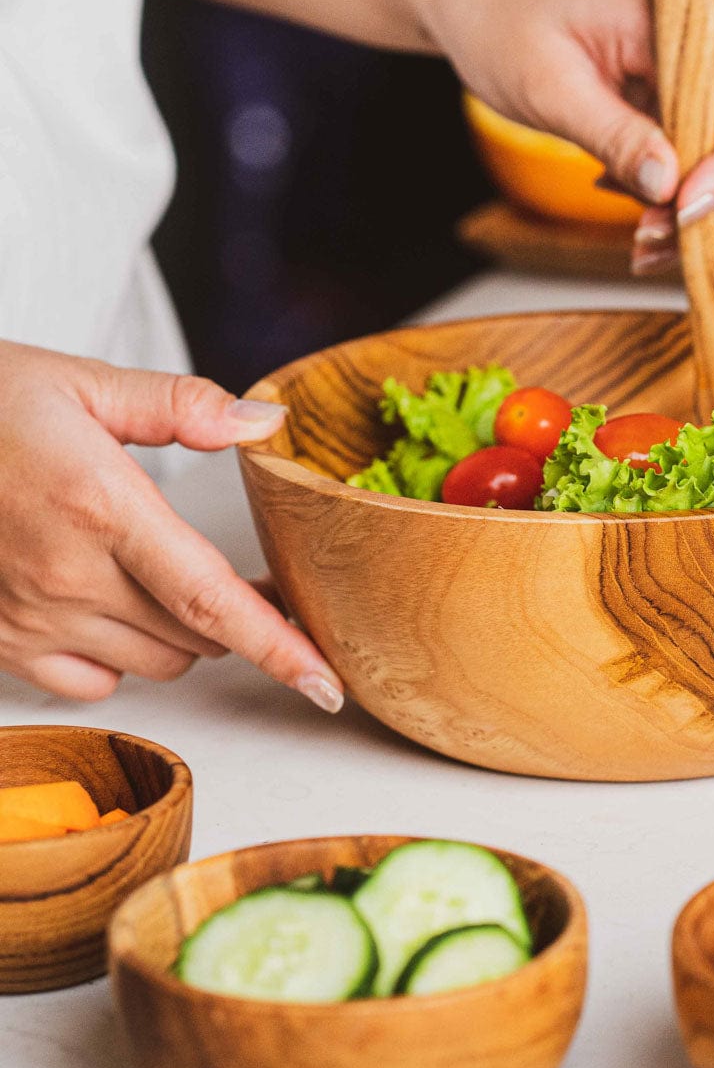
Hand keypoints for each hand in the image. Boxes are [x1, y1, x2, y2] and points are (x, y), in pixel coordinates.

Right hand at [0, 342, 343, 710]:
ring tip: (184, 582)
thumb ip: (182, 406)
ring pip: (157, 662)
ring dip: (189, 634)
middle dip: (243, 616)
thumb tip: (265, 423)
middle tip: (259, 579)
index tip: (327, 684)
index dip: (278, 647)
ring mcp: (31, 616)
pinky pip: (95, 683)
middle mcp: (68, 575)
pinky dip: (125, 658)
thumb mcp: (84, 384)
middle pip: (199, 636)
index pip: (211, 598)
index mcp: (102, 507)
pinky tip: (118, 610)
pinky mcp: (2, 640)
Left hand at [430, 0, 713, 273]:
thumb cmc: (510, 26)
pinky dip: (684, 210)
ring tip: (645, 245)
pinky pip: (711, 173)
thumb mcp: (551, 87)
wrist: (489, 6)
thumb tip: (666, 186)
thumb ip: (613, 135)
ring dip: (707, 220)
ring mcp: (702, 85)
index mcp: (683, 25)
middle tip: (657, 241)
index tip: (680, 212)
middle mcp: (708, 52)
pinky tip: (637, 214)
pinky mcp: (685, 114)